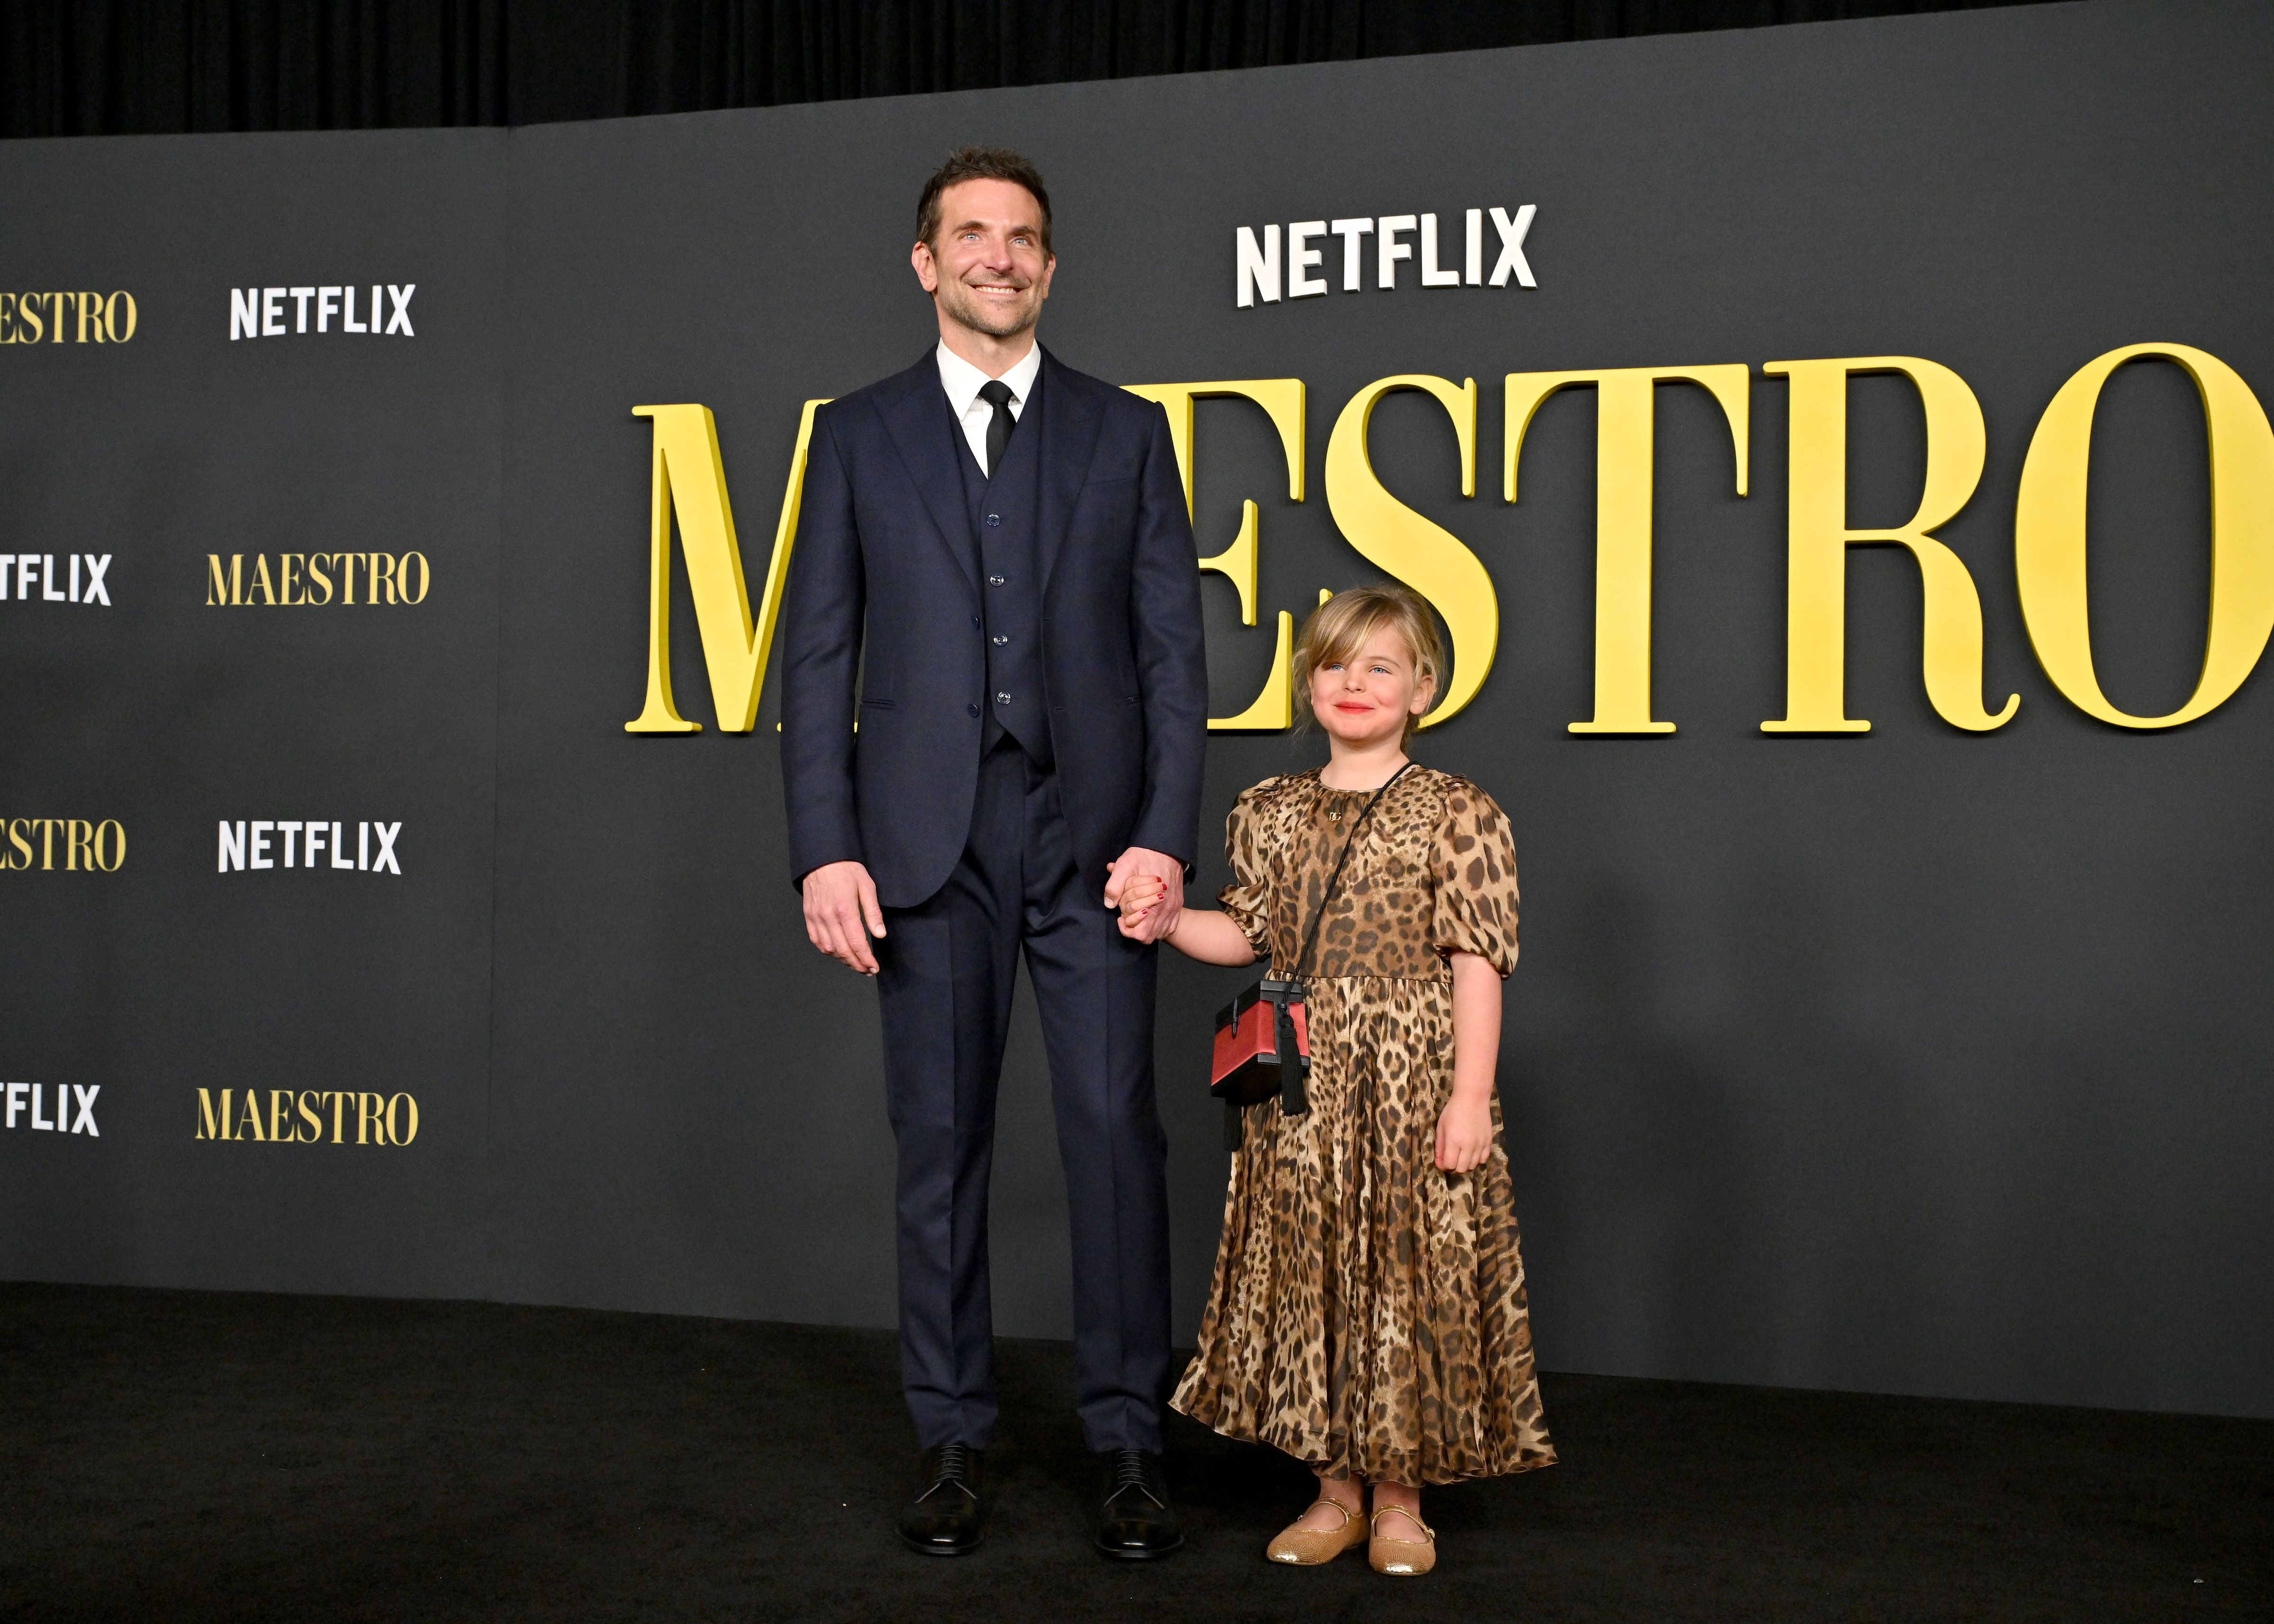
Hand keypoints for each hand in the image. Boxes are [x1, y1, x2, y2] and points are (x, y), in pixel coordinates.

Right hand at [801, 860, 885, 974]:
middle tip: (867, 970)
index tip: (874, 967)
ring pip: (829, 949)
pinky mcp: (809, 916)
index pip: (856, 943)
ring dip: (842, 959)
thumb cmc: (846, 869)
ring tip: (855, 962)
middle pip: (842, 950)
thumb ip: (873, 912)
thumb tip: (880, 934)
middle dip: (856, 964)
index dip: (866, 959)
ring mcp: (816, 917)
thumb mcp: (866, 886)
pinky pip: (816, 941)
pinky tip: (838, 952)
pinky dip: (828, 950)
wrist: (821, 858)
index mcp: (845, 909)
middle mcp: (828, 916)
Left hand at [1102, 847, 1183, 943]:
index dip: (1126, 928)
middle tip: (1127, 917)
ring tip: (1137, 917)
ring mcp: (1174, 908)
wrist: (1166, 848)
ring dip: (1147, 930)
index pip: (1140, 933)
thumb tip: (1110, 904)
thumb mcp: (1125, 865)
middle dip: (1135, 930)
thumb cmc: (1145, 856)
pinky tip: (1150, 918)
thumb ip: (1115, 885)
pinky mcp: (1178, 905)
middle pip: (1149, 937)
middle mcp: (1166, 908)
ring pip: (1160, 934)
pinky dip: (1159, 927)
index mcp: (1154, 902)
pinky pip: (1170, 927)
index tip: (1120, 917)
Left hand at [1435, 1094, 1492, 1172]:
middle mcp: (1468, 1145)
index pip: (1450, 1164)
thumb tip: (1439, 1162)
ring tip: (1461, 1154)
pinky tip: (1472, 1152)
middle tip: (1452, 1158)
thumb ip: (1440, 1146)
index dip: (1444, 1165)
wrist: (1472, 1098)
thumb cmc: (1453, 1110)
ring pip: (1473, 1166)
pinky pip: (1484, 1159)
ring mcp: (1480, 1144)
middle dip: (1454, 1166)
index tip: (1442, 1160)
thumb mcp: (1441, 1127)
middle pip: (1462, 1168)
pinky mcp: (1488, 1141)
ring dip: (1465, 1163)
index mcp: (1454, 1140)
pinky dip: (1477, 1159)